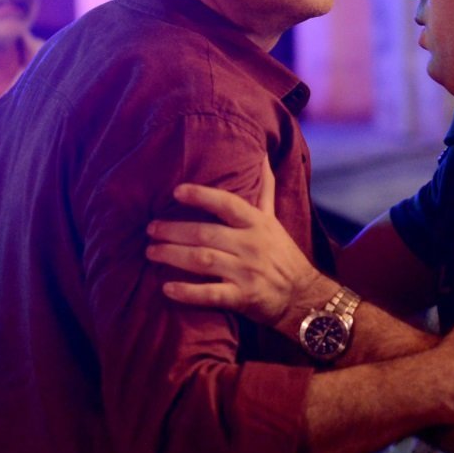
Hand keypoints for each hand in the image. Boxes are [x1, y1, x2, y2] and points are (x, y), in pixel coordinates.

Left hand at [146, 157, 321, 328]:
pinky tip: (167, 288)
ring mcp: (246, 272)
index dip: (201, 196)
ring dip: (173, 255)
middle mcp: (251, 245)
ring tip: (151, 252)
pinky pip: (211, 294)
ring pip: (203, 260)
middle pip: (206, 234)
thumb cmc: (282, 254)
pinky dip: (188, 292)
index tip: (176, 191)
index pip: (227, 204)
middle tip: (150, 229)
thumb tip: (260, 154)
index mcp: (256, 223)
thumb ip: (264, 189)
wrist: (303, 295)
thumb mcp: (274, 220)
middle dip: (174, 231)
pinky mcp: (243, 297)